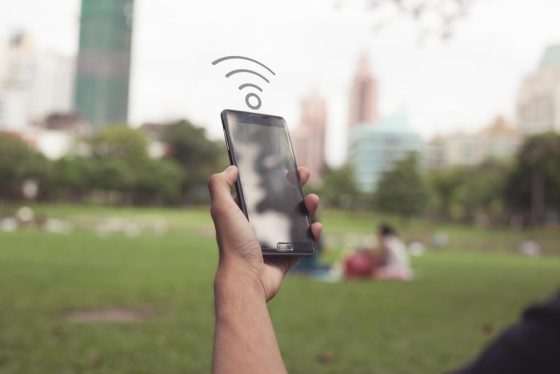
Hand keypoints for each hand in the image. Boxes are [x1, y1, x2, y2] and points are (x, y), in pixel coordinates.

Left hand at [208, 165, 321, 300]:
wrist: (246, 278)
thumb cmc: (234, 244)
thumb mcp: (222, 209)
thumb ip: (220, 185)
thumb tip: (231, 168)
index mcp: (244, 215)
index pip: (261, 191)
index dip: (273, 177)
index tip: (285, 166)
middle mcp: (259, 227)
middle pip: (282, 202)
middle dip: (295, 187)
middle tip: (305, 175)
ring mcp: (275, 242)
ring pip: (297, 220)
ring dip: (308, 208)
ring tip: (313, 200)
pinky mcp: (287, 256)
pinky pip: (305, 243)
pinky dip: (313, 234)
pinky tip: (316, 226)